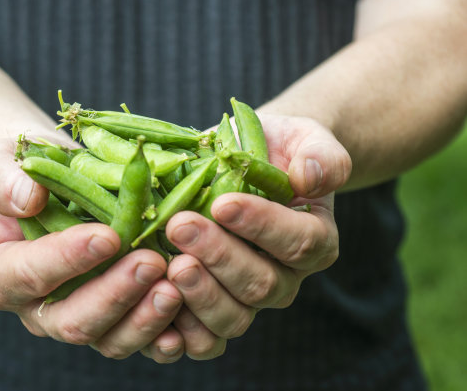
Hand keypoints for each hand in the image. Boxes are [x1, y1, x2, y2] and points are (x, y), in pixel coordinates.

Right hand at [0, 138, 184, 361]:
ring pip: (111, 339)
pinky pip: (141, 340)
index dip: (66, 259)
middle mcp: (41, 308)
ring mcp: (84, 317)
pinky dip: (165, 333)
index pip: (27, 275)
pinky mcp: (118, 320)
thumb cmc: (26, 172)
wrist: (58, 183)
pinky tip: (188, 312)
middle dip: (115, 295)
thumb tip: (28, 198)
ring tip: (176, 287)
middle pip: (73, 321)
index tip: (106, 236)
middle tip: (151, 262)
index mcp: (3, 274)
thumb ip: (1, 179)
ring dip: (145, 318)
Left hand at [164, 114, 351, 359]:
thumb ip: (321, 155)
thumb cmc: (276, 149)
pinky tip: (155, 301)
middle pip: (262, 284)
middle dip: (219, 256)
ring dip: (199, 293)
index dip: (262, 225)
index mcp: (315, 240)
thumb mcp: (304, 138)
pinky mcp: (214, 309)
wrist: (246, 165)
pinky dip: (180, 328)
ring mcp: (248, 298)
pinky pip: (204, 337)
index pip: (298, 242)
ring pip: (233, 316)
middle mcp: (285, 277)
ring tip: (169, 264)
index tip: (223, 202)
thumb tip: (311, 178)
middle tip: (180, 226)